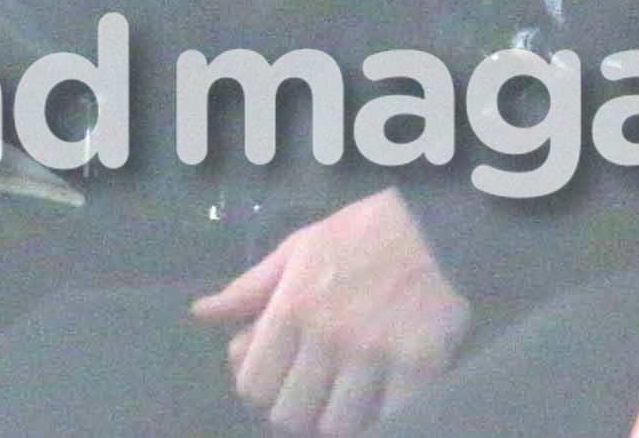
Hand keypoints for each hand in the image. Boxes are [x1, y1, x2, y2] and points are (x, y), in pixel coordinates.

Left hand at [189, 189, 469, 434]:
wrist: (438, 221)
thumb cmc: (360, 234)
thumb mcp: (298, 248)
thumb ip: (249, 289)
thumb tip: (200, 313)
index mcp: (292, 307)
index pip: (252, 386)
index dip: (264, 385)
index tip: (282, 373)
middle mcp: (327, 335)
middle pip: (289, 415)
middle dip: (298, 404)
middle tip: (317, 385)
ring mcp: (374, 355)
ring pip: (335, 426)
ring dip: (339, 415)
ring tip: (350, 391)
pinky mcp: (419, 367)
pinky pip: (387, 422)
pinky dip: (381, 417)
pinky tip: (383, 396)